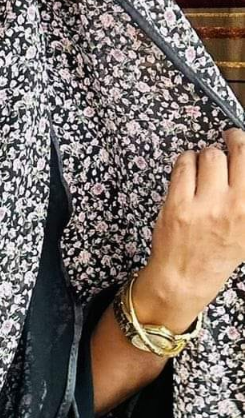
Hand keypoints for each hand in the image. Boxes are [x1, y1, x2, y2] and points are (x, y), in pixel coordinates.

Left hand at [133, 127, 244, 332]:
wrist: (184, 279)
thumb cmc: (215, 255)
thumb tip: (242, 164)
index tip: (244, 140)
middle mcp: (234, 206)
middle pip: (238, 150)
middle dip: (233, 139)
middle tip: (229, 138)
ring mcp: (205, 204)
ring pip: (209, 154)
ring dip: (205, 155)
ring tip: (204, 167)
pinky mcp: (178, 203)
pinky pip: (183, 164)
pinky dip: (185, 162)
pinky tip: (187, 171)